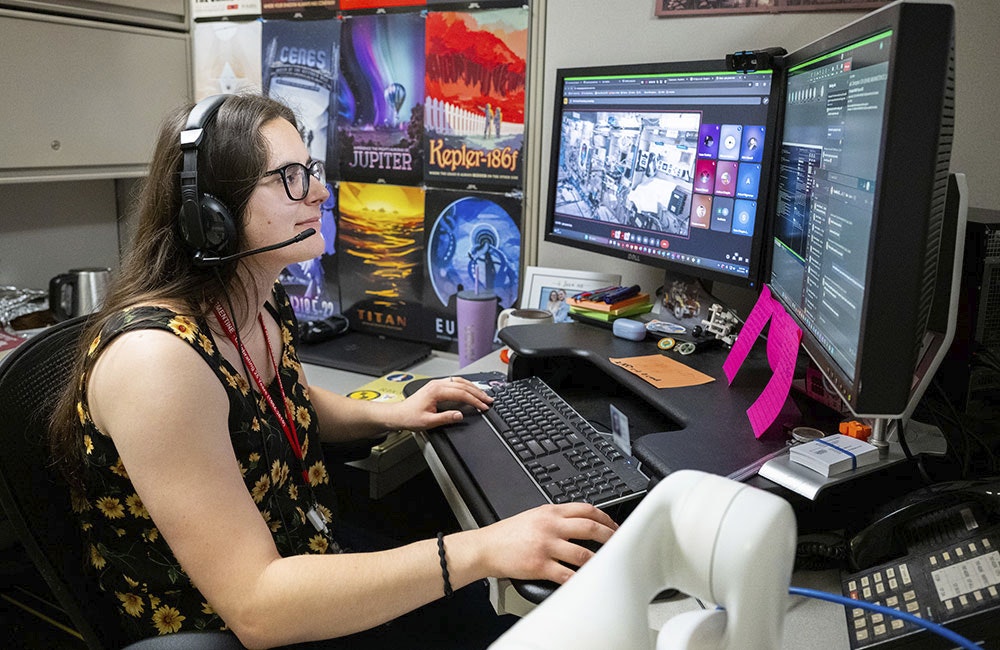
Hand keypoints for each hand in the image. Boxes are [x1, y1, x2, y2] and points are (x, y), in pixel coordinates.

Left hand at [387, 376, 492, 430]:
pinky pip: (454, 382)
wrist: (398, 414)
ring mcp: (437, 384)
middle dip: (478, 393)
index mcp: (436, 391)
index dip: (474, 400)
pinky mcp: (436, 386)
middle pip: (463, 385)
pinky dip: (466, 386)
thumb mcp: (428, 422)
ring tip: (484, 394)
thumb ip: (445, 417)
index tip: (483, 406)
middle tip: (489, 400)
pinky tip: (471, 389)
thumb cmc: (409, 417)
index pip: (461, 393)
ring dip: (473, 388)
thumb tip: (460, 415)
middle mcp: (437, 384)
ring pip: (460, 382)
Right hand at [474, 503, 617, 584]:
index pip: (585, 509)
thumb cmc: (508, 534)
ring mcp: (546, 546)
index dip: (605, 517)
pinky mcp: (540, 565)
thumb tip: (580, 522)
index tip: (613, 525)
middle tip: (618, 543)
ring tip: (607, 564)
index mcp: (550, 512)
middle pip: (590, 527)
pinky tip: (586, 580)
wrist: (486, 547)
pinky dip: (579, 578)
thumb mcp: (533, 516)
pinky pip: (566, 574)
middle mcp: (550, 526)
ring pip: (582, 552)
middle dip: (609, 536)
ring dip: (598, 559)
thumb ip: (556, 518)